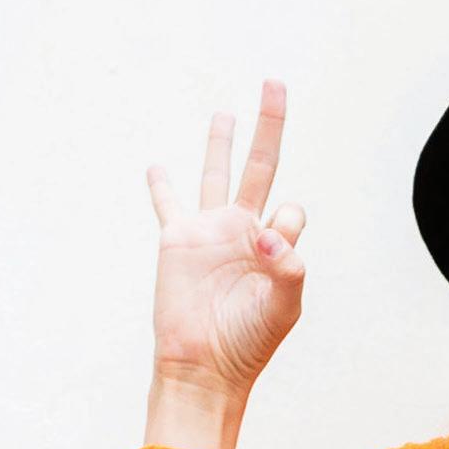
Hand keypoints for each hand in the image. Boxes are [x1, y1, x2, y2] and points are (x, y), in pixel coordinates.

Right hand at [145, 82, 307, 435]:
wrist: (204, 365)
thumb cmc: (248, 342)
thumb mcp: (283, 308)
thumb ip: (288, 269)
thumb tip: (269, 228)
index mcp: (276, 244)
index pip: (291, 212)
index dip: (285, 223)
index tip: (269, 247)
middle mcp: (245, 230)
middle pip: (261, 166)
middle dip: (269, 127)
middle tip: (274, 83)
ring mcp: (209, 232)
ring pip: (216, 173)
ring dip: (221, 142)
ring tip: (226, 113)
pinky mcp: (176, 239)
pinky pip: (168, 204)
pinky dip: (161, 186)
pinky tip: (156, 167)